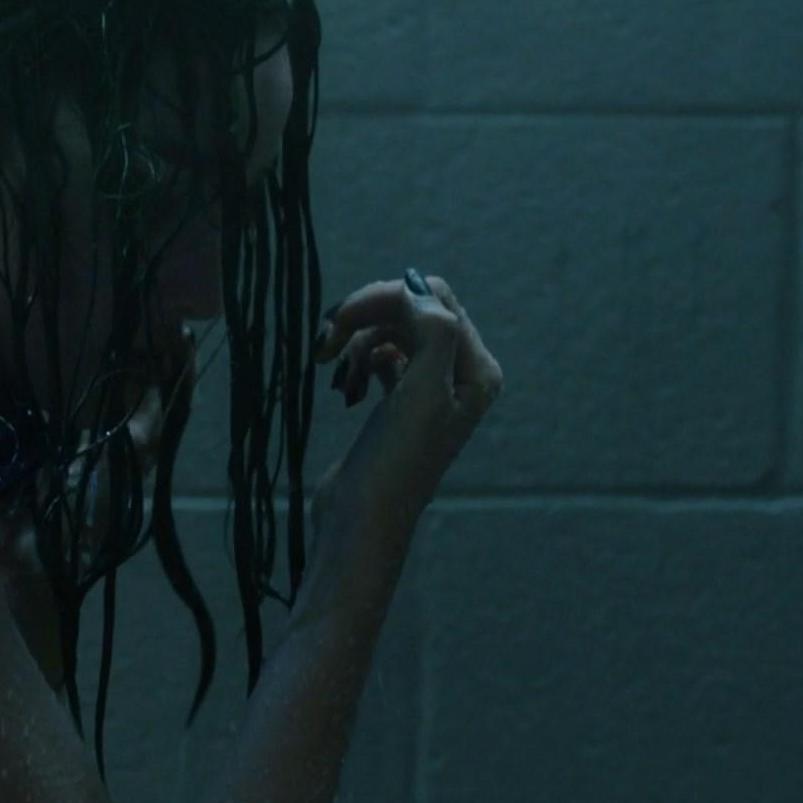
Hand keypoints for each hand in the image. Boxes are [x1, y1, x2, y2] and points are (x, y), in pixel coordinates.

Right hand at [310, 272, 503, 546]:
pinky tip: (346, 387)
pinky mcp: (399, 402)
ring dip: (357, 340)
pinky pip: (379, 356)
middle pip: (412, 311)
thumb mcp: (423, 390)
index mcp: (476, 369)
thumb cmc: (397, 460)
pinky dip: (358, 361)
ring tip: (333, 368)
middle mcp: (460, 375)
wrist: (363, 518)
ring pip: (391, 332)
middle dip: (366, 316)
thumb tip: (415, 283)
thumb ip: (432, 329)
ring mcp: (429, 388)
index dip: (386, 297)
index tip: (340, 320)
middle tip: (326, 342)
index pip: (434, 298)